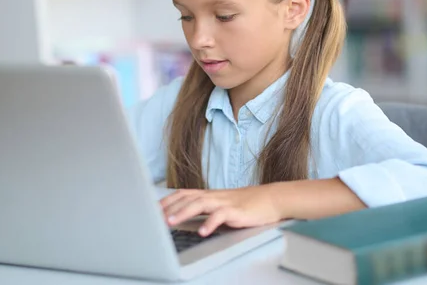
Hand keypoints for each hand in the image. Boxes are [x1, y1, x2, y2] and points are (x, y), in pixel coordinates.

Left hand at [160, 184, 281, 236]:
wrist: (273, 199)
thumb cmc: (249, 205)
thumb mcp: (224, 206)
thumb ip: (207, 210)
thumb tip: (188, 217)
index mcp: (210, 195)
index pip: (184, 193)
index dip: (167, 200)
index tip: (152, 209)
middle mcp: (215, 196)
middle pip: (187, 197)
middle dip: (169, 207)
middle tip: (154, 217)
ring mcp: (225, 202)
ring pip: (200, 203)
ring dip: (183, 212)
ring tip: (170, 222)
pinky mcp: (237, 211)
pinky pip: (221, 215)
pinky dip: (210, 223)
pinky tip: (203, 232)